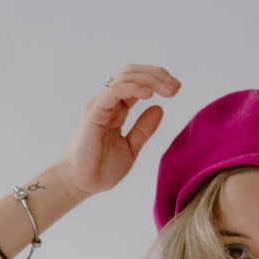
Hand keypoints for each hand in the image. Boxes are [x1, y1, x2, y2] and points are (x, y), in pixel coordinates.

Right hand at [57, 65, 180, 199]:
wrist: (81, 184)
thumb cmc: (101, 169)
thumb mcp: (131, 147)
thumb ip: (143, 129)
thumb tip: (159, 108)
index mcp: (116, 109)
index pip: (137, 83)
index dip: (157, 81)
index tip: (176, 89)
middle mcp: (108, 102)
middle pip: (133, 74)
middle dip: (157, 75)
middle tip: (176, 87)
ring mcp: (100, 105)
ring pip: (126, 77)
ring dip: (150, 79)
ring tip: (169, 90)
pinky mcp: (94, 112)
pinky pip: (115, 91)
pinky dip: (133, 88)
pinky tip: (149, 94)